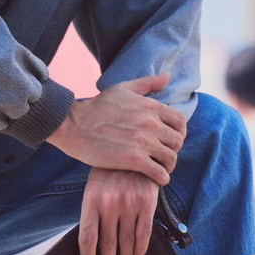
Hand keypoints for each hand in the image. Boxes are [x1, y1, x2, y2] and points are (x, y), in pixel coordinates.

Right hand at [46, 73, 185, 186]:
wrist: (74, 124)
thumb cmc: (98, 107)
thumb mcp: (124, 88)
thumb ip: (148, 83)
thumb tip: (168, 76)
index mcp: (150, 106)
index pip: (181, 121)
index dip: (178, 132)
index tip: (168, 139)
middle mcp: (150, 122)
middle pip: (178, 142)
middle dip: (172, 150)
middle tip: (161, 155)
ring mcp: (143, 141)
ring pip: (172, 159)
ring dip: (167, 166)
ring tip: (157, 168)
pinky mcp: (133, 159)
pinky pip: (160, 174)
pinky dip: (160, 179)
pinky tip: (151, 177)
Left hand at [79, 167, 159, 254]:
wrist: (134, 146)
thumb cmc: (110, 170)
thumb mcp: (95, 185)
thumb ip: (93, 210)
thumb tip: (91, 244)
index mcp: (91, 198)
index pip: (87, 237)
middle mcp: (110, 202)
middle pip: (107, 244)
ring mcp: (129, 203)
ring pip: (126, 242)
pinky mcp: (147, 202)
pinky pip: (144, 234)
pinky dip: (140, 249)